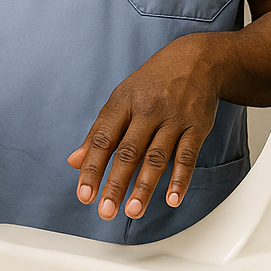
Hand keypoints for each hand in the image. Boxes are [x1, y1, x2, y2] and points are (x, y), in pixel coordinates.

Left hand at [68, 33, 221, 220]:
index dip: (92, 168)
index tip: (84, 195)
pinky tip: (172, 199)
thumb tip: (74, 162)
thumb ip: (99, 133)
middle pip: (128, 152)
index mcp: (123, 103)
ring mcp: (173, 118)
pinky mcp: (197, 126)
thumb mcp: (121, 99)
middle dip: (115, 184)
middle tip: (105, 211)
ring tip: (133, 211)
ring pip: (156, 157)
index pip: (103, 140)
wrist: (196, 59)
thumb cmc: (152, 83)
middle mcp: (147, 110)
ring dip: (145, 187)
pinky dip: (180, 179)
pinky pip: (187, 156)